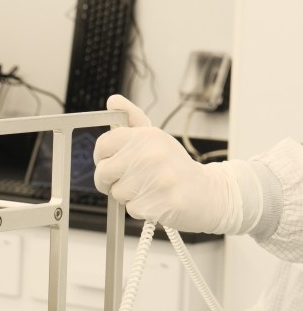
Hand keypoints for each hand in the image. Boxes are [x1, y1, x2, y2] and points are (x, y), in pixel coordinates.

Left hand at [94, 95, 233, 232]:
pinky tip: (158, 201)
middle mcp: (150, 154)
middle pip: (103, 172)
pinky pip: (131, 209)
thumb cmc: (176, 167)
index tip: (111, 162)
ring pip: (116, 193)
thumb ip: (132, 119)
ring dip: (129, 196)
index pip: (103, 145)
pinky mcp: (161, 203)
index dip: (102, 158)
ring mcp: (156, 179)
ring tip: (150, 189)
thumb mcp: (156, 139)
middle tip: (132, 180)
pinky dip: (141, 210)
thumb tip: (113, 100)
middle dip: (111, 181)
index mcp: (146, 136)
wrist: (209, 193)